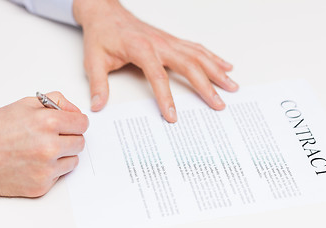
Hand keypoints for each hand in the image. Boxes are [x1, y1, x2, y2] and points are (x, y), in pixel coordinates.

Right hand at [0, 92, 88, 196]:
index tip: (72, 125)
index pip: (83, 123)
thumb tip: (77, 112)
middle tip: (54, 137)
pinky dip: (52, 169)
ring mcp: (45, 168)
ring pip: (74, 160)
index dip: (77, 123)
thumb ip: (58, 102)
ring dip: (63, 155)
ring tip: (42, 150)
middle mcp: (49, 146)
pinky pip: (60, 175)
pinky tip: (35, 163)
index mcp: (48, 122)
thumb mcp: (26, 104)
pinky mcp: (41, 185)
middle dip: (70, 138)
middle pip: (81, 142)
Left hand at [73, 0, 237, 122]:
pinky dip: (213, 57)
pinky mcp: (172, 40)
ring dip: (217, 71)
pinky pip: (197, 48)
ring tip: (232, 86)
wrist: (105, 12)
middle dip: (206, 86)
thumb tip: (98, 106)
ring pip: (198, 56)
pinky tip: (225, 65)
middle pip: (189, 66)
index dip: (166, 98)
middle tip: (219, 104)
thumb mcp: (93, 60)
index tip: (172, 117)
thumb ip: (98, 84)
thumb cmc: (102, 35)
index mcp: (141, 49)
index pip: (158, 77)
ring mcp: (169, 41)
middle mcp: (160, 43)